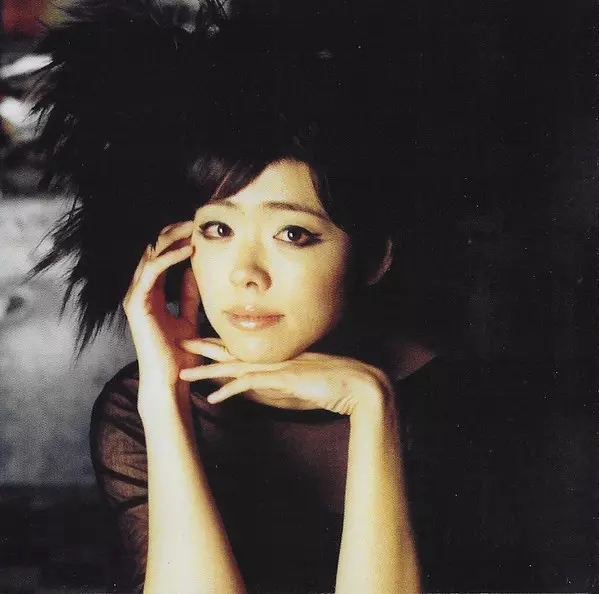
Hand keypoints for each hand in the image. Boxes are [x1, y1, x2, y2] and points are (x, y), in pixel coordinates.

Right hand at [123, 221, 199, 400]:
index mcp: (150, 293)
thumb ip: (188, 296)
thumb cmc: (179, 353)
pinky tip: (188, 250)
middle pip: (152, 249)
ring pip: (150, 254)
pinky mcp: (137, 303)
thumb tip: (196, 272)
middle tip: (196, 220)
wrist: (170, 379)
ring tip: (193, 227)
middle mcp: (139, 290)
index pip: (160, 255)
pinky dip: (169, 257)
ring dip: (172, 238)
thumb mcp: (187, 317)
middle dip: (173, 232)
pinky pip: (152, 271)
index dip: (176, 239)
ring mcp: (135, 296)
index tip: (198, 228)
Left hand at [179, 339, 394, 416]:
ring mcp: (279, 367)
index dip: (219, 347)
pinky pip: (251, 383)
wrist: (360, 385)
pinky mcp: (284, 378)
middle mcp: (275, 358)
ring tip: (183, 375)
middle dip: (204, 350)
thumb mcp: (302, 384)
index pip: (243, 350)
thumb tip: (259, 390)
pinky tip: (213, 397)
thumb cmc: (335, 385)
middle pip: (232, 352)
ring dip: (207, 371)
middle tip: (179, 345)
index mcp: (278, 357)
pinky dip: (230, 390)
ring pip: (235, 366)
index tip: (198, 346)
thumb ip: (281, 385)